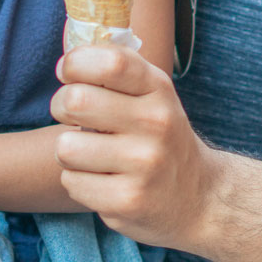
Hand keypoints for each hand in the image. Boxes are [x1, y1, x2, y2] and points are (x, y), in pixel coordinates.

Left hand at [49, 45, 217, 247]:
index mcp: (158, 90)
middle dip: (61, 107)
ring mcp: (144, 165)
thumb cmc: (158, 137)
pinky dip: (79, 182)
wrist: (199, 197)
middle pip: (75, 101)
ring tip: (93, 155)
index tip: (68, 73)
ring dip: (69, 152)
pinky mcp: (127, 200)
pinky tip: (104, 181)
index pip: (110, 63)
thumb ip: (116, 70)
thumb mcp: (152, 95)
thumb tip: (67, 61)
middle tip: (74, 118)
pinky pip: (71, 182)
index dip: (75, 64)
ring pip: (66, 147)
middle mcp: (156, 124)